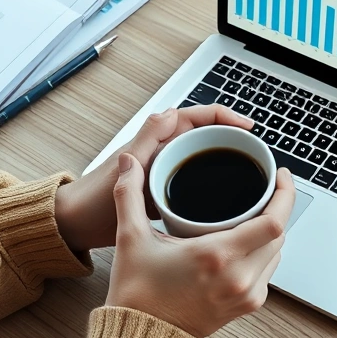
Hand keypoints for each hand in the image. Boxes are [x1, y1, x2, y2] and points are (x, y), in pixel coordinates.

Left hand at [54, 106, 252, 252]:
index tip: (249, 129)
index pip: (202, 117)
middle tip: (259, 155)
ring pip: (210, 160)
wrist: (77, 226)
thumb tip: (172, 112)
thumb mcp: (126, 168)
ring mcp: (170, 171)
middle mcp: (167, 151)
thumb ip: (148, 138)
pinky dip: (220, 188)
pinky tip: (232, 204)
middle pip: (212, 137)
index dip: (229, 119)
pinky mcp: (171, 192)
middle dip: (237, 141)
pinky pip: (203, 183)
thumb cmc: (95, 198)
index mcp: (160, 139)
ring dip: (231, 163)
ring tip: (253, 176)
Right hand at [104, 154, 294, 337]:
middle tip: (267, 187)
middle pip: (280, 233)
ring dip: (271, 231)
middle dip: (278, 207)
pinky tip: (248, 241)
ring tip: (257, 211)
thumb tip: (127, 162)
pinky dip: (264, 253)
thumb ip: (129, 195)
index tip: (279, 175)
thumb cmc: (136, 293)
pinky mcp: (247, 306)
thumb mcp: (130, 239)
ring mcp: (247, 294)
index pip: (274, 221)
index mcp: (218, 256)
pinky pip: (269, 271)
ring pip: (277, 252)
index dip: (286, 194)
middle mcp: (240, 277)